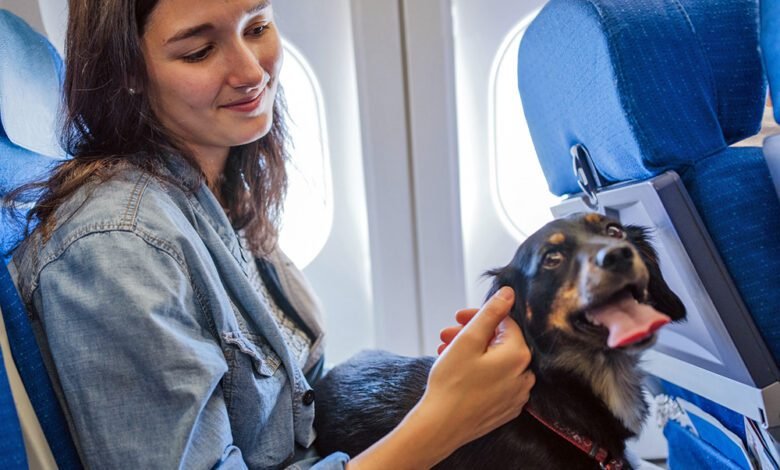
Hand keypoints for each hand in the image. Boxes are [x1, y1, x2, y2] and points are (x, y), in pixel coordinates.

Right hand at [347, 287, 533, 469]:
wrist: (440, 427)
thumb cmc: (451, 383)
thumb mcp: (468, 340)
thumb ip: (490, 313)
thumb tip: (508, 293)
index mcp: (518, 355)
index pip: (504, 323)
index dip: (478, 316)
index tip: (457, 318)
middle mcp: (525, 375)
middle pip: (500, 342)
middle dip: (471, 334)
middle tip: (445, 335)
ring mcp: (517, 395)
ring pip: (496, 362)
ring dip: (472, 352)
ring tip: (444, 352)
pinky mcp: (506, 409)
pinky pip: (497, 382)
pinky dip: (479, 372)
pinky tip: (458, 371)